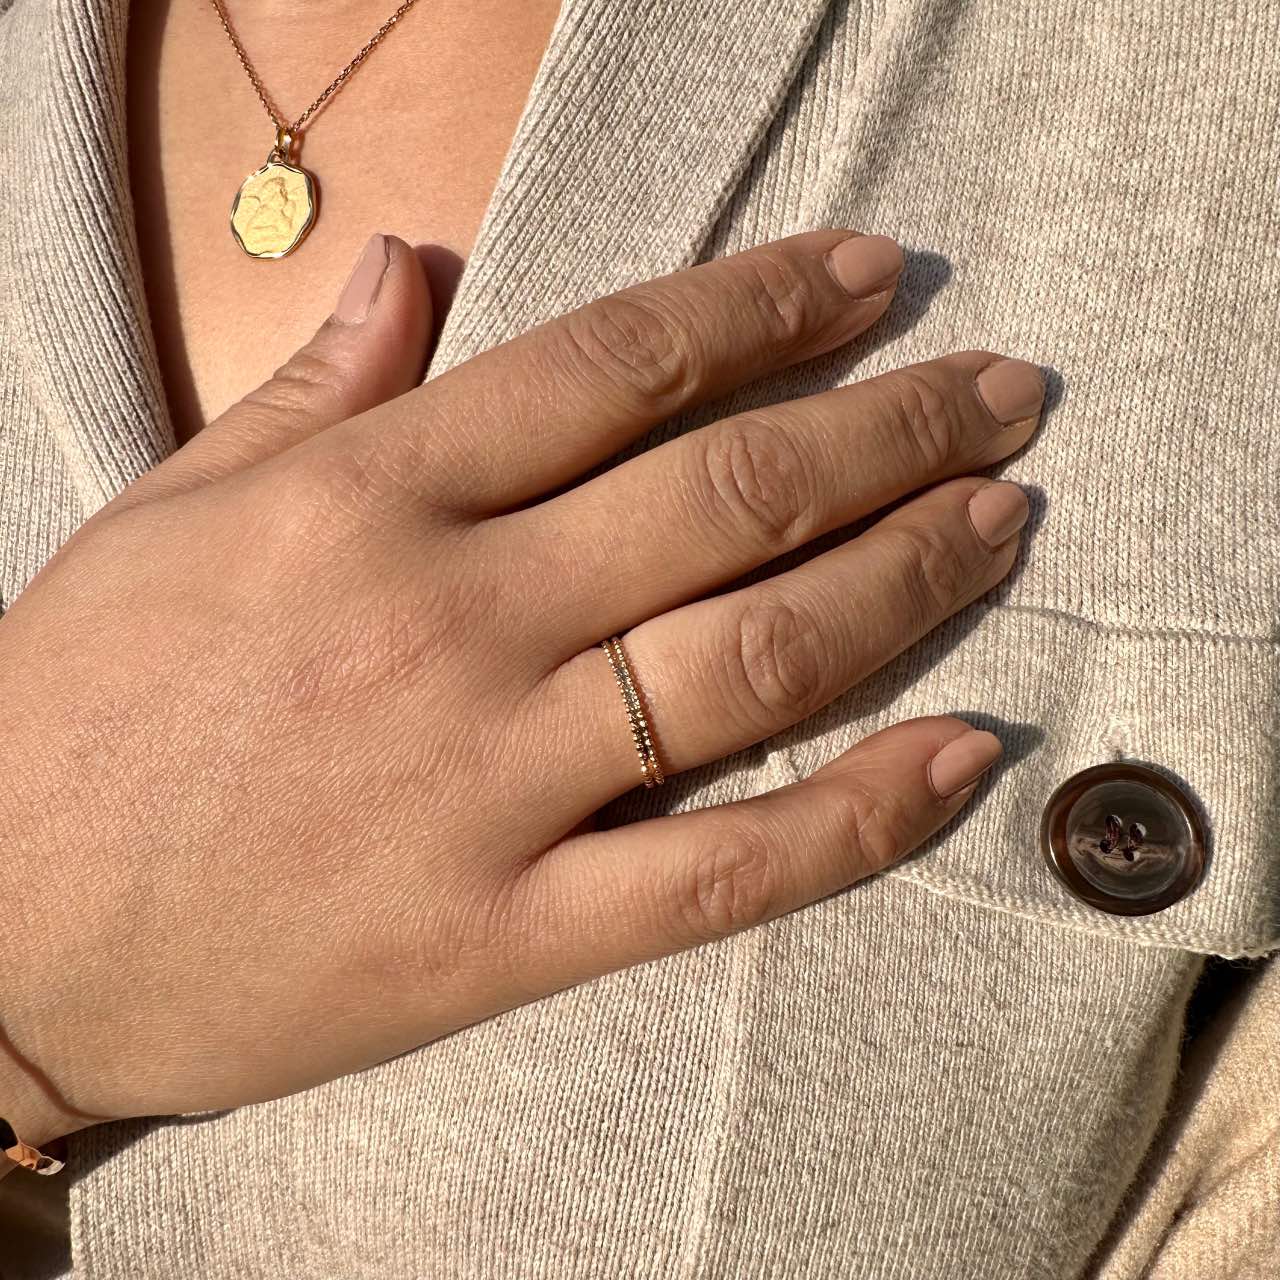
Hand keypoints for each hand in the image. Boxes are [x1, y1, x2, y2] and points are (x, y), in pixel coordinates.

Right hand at [0, 230, 1041, 1146]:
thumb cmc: (78, 709)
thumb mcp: (178, 510)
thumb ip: (316, 384)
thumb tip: (414, 262)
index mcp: (365, 498)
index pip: (616, 364)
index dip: (766, 306)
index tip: (870, 275)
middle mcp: (447, 621)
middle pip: (724, 495)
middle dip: (888, 431)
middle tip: (1001, 397)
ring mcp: (485, 784)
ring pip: (751, 662)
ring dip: (903, 579)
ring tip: (999, 524)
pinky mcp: (502, 934)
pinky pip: (718, 871)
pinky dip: (854, 816)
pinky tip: (958, 755)